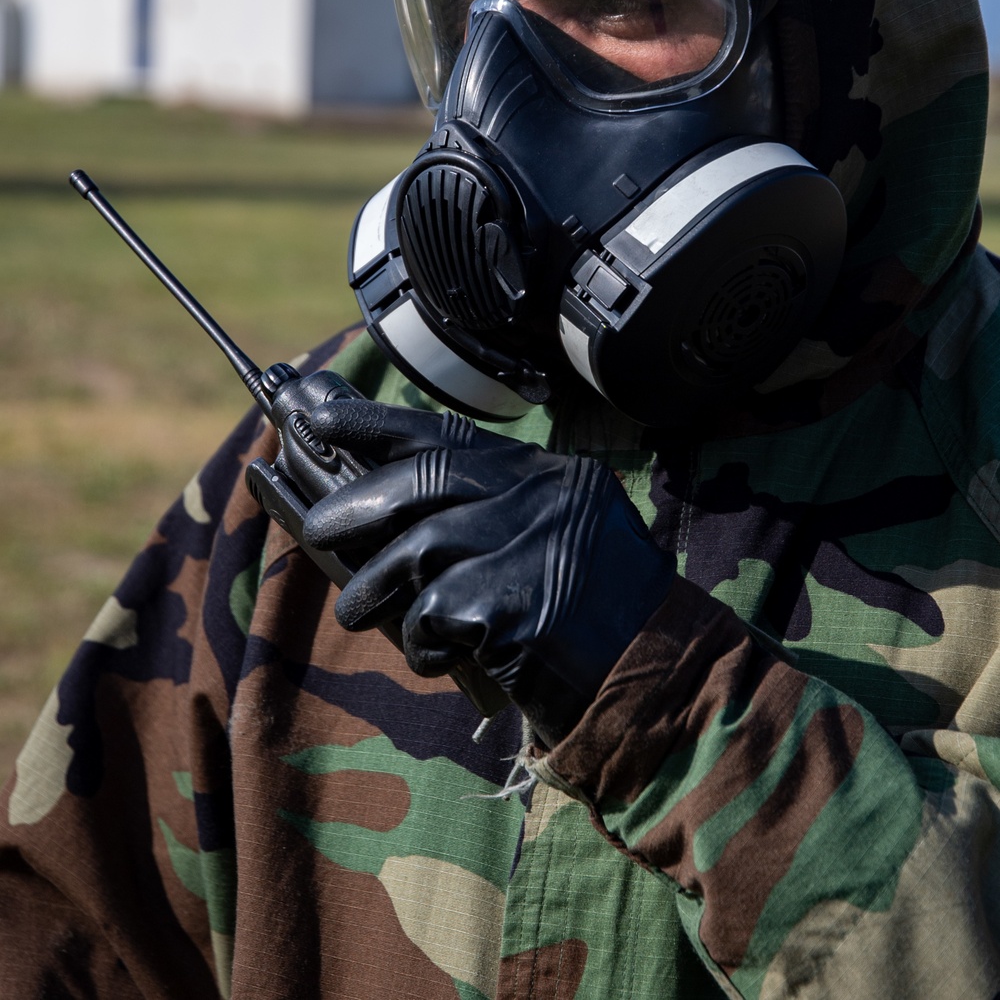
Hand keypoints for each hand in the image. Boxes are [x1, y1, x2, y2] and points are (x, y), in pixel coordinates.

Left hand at [301, 400, 675, 746]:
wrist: (661, 684)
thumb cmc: (597, 622)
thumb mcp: (555, 543)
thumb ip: (489, 515)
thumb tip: (385, 508)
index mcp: (551, 476)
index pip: (451, 434)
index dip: (377, 424)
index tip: (321, 414)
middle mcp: (543, 497)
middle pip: (425, 480)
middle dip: (357, 503)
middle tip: (317, 528)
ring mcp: (530, 545)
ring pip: (415, 549)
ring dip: (374, 587)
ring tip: (360, 611)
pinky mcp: (513, 603)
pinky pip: (432, 614)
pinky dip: (421, 642)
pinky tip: (441, 657)